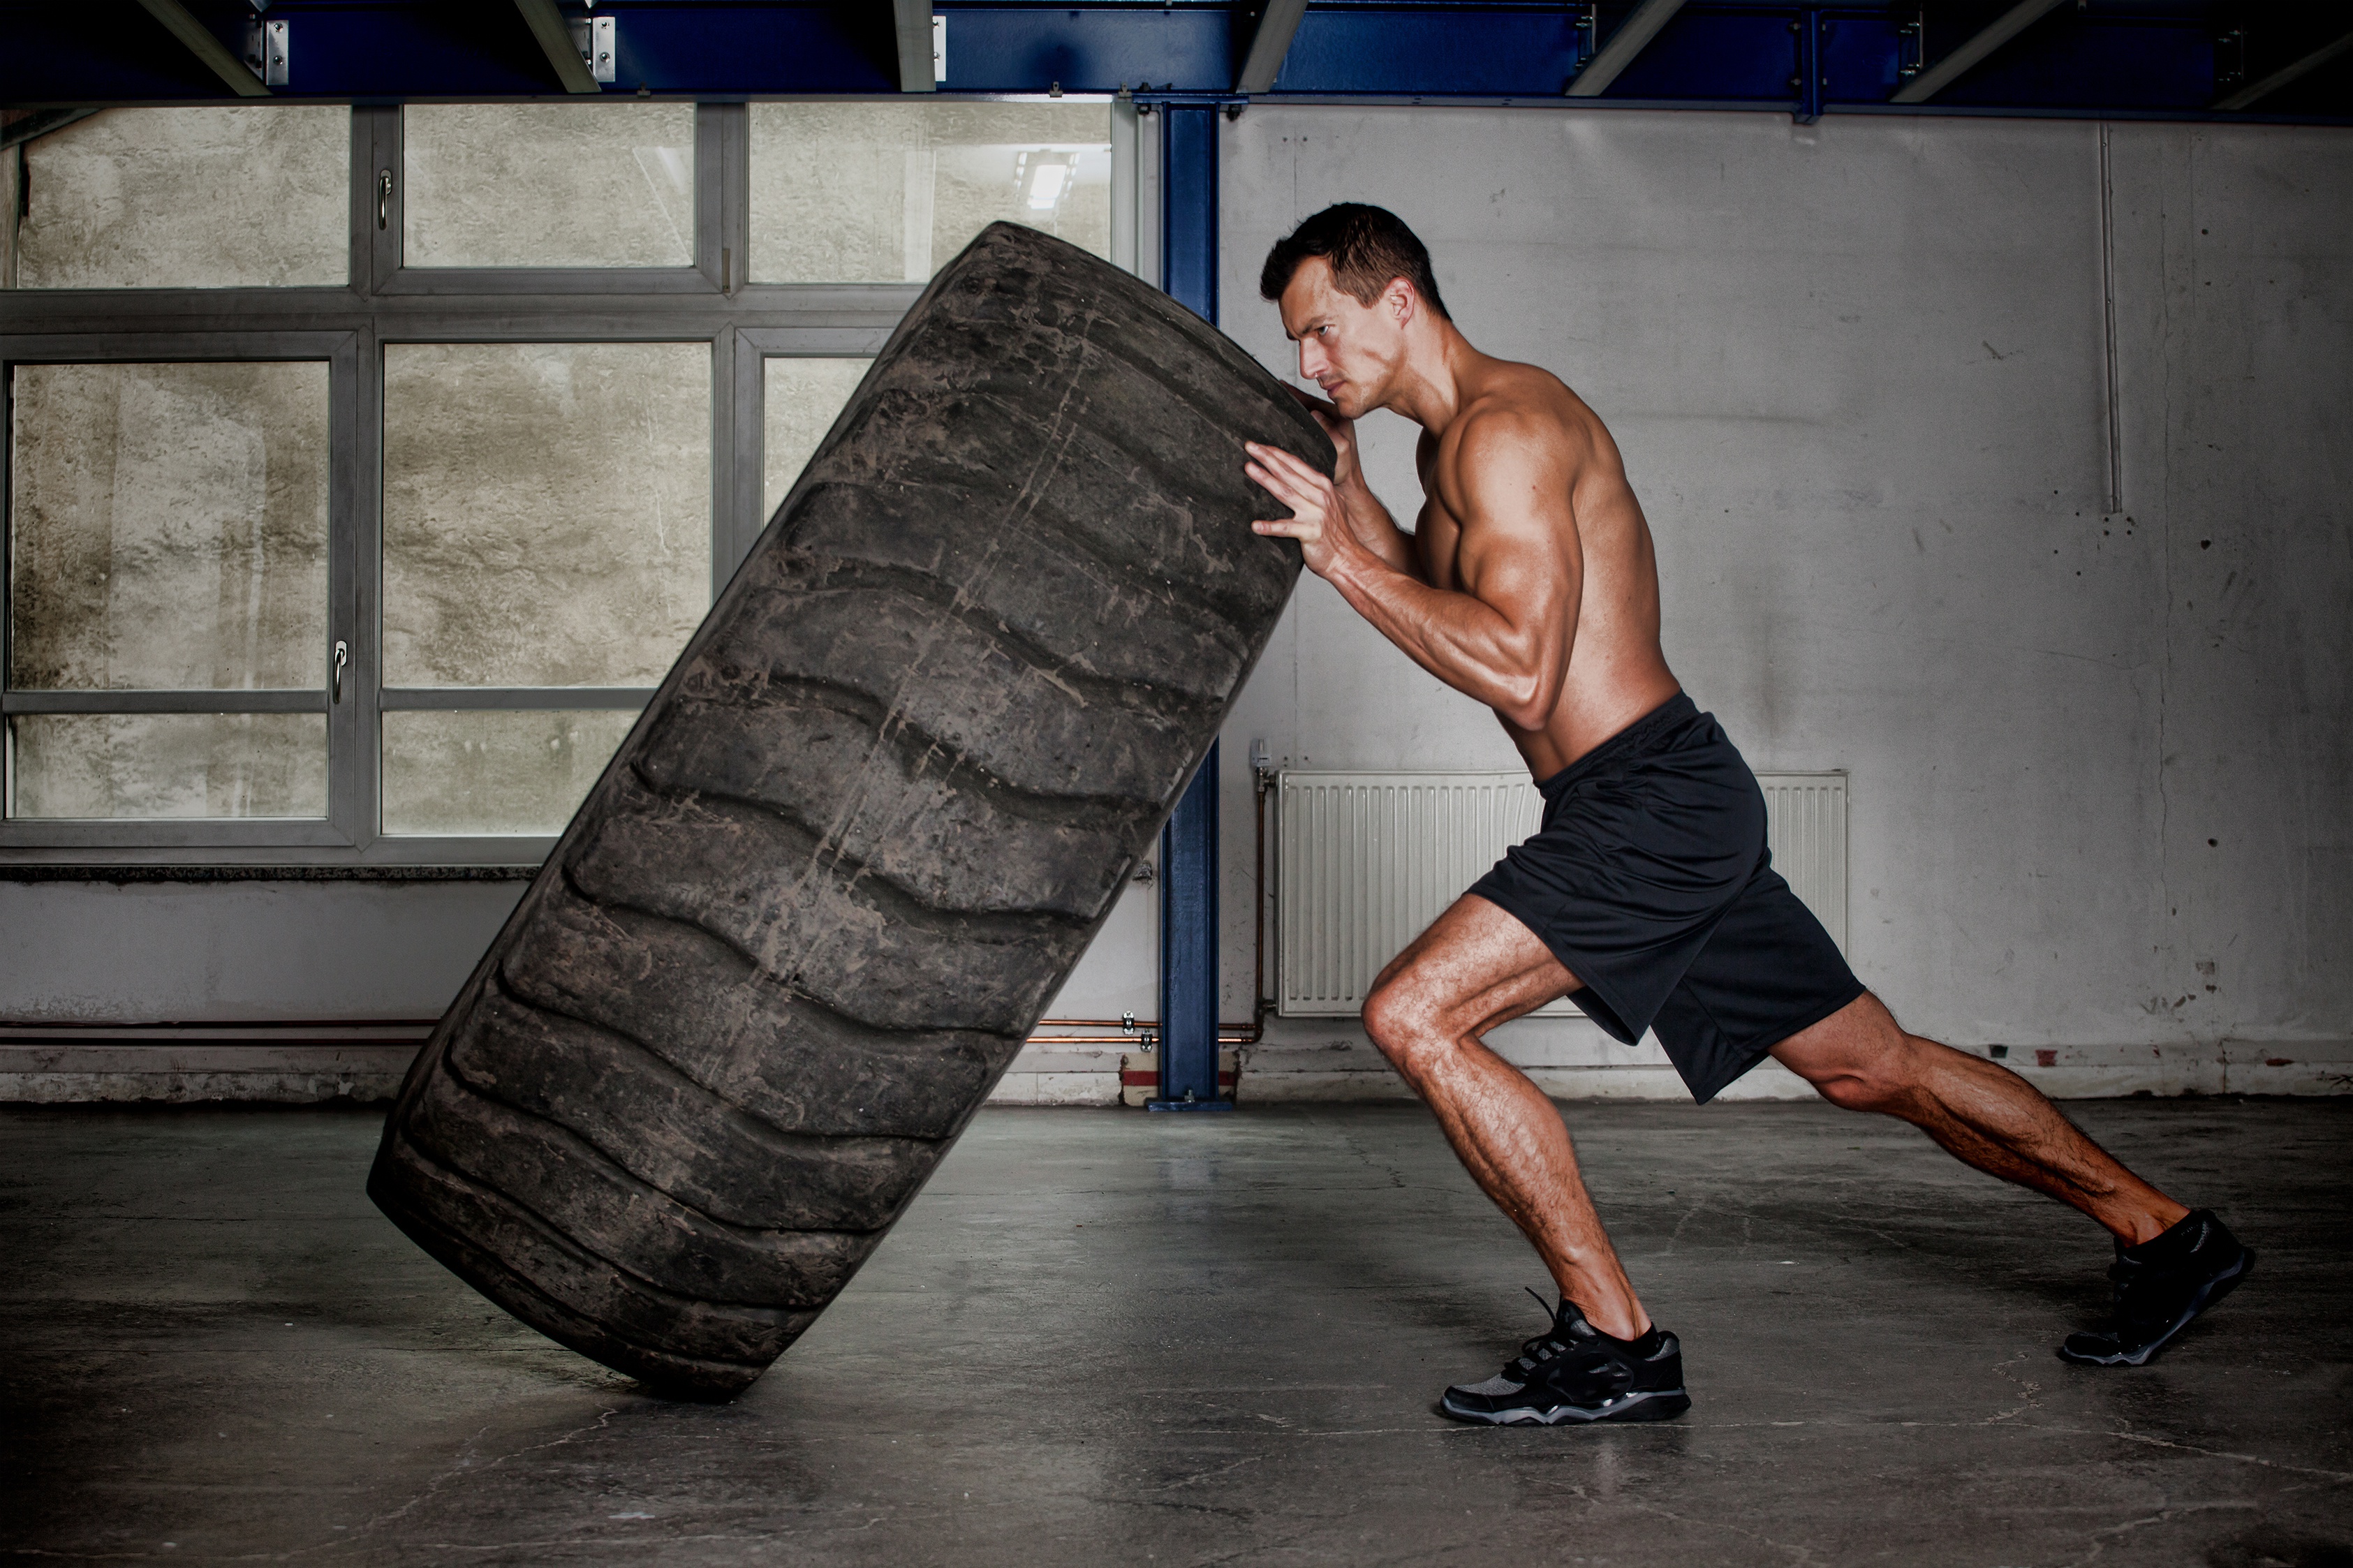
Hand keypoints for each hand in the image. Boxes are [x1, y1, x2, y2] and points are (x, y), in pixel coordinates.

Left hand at [1245, 440, 1349, 579]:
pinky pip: (1287, 529)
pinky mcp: (1311, 533)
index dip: (1277, 453)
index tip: (1259, 446)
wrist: (1349, 558)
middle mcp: (1320, 496)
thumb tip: (1302, 478)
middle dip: (1268, 458)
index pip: (1296, 464)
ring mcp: (1316, 514)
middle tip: (1250, 447)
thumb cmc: (1337, 534)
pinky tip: (1255, 526)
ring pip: (1286, 493)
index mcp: (1323, 486)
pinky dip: (1271, 527)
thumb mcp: (1333, 503)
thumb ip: (1317, 490)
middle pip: (1289, 473)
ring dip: (1266, 480)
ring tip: (1249, 469)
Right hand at [1285, 385, 1360, 490]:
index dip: (1296, 394)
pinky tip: (1283, 420)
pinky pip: (1304, 424)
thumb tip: (1316, 414)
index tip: (1282, 386)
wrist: (1346, 485)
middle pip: (1307, 404)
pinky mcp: (1319, 437)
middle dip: (1292, 398)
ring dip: (1292, 409)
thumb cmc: (1345, 469)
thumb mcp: (1341, 448)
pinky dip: (1294, 421)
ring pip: (1304, 413)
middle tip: (1275, 390)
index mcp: (1339, 418)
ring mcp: (1325, 427)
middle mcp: (1332, 420)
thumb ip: (1331, 431)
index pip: (1313, 401)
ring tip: (1276, 402)